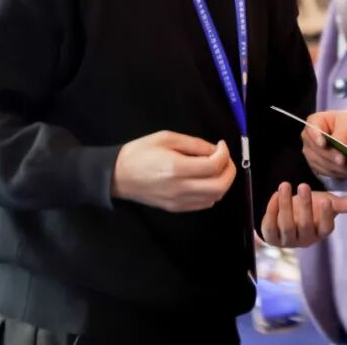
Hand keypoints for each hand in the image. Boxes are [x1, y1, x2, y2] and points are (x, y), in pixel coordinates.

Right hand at [111, 132, 235, 212]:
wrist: (117, 176)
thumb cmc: (140, 152)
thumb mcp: (166, 138)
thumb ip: (194, 144)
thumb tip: (215, 150)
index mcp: (177, 168)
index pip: (214, 166)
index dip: (224, 154)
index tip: (220, 145)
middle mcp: (180, 189)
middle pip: (220, 186)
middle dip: (230, 171)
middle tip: (225, 158)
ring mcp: (179, 202)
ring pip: (215, 197)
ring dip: (222, 182)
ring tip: (216, 168)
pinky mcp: (176, 208)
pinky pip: (204, 204)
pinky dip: (212, 192)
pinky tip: (205, 180)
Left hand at [260, 182, 346, 247]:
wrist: (290, 213)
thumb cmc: (312, 208)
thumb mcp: (325, 202)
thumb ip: (338, 204)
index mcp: (320, 232)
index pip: (326, 228)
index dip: (325, 215)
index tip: (326, 200)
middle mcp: (305, 239)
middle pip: (305, 225)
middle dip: (305, 205)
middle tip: (303, 185)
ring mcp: (288, 240)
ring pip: (286, 225)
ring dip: (285, 204)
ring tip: (285, 185)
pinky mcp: (272, 238)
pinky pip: (271, 226)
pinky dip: (272, 210)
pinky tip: (275, 195)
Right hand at [301, 111, 346, 178]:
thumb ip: (342, 135)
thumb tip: (340, 146)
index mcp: (314, 122)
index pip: (312, 131)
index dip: (316, 138)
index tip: (323, 144)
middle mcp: (308, 140)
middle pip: (318, 151)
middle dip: (332, 157)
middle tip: (343, 161)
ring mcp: (311, 154)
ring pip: (323, 164)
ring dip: (340, 169)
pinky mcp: (318, 166)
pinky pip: (328, 172)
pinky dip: (342, 173)